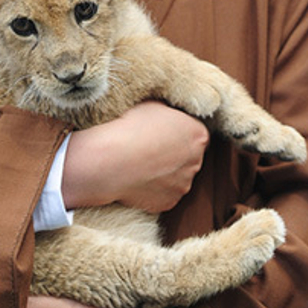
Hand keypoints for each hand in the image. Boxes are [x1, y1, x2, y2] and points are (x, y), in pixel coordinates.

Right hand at [62, 101, 209, 212]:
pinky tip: (137, 178)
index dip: (178, 131)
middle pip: (188, 156)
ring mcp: (183, 185)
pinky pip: (163, 194)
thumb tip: (167, 112)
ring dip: (164, 172)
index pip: (195, 133)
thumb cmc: (130, 128)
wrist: (110, 160)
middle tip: (150, 147)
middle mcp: (196, 162)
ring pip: (177, 177)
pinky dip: (153, 188)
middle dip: (174, 153)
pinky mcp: (168, 203)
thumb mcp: (152, 104)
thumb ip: (168, 110)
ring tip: (140, 163)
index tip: (161, 131)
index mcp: (197, 135)